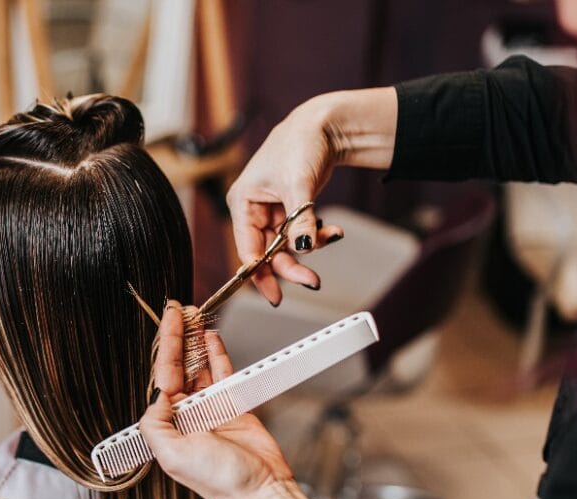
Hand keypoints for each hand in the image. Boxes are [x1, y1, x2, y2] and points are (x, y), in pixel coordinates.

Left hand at [140, 302, 307, 498]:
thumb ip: (154, 422)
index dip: (166, 346)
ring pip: (200, 367)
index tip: (168, 320)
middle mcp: (186, 415)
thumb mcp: (172, 454)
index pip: (162, 377)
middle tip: (179, 309)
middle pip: (179, 368)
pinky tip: (212, 337)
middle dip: (179, 338)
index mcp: (167, 426)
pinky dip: (218, 355)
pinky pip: (223, 374)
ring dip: (197, 342)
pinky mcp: (235, 407)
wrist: (260, 492)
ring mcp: (210, 409)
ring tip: (195, 316)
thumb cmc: (218, 480)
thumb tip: (156, 393)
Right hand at [227, 88, 397, 304]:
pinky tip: (334, 229)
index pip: (247, 249)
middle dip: (292, 266)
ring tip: (332, 235)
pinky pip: (301, 233)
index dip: (259, 275)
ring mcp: (272, 212)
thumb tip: (302, 248)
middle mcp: (254, 210)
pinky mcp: (290, 210)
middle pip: (268, 253)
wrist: (324, 126)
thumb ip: (299, 219)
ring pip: (287, 246)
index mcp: (243, 202)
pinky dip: (318, 234)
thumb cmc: (300, 144)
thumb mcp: (298, 184)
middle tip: (313, 281)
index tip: (275, 296)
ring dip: (311, 246)